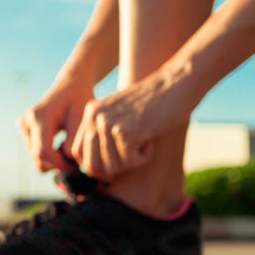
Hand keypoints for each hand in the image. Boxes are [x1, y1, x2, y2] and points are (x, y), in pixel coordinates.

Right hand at [16, 76, 94, 172]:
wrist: (71, 85)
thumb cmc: (79, 99)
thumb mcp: (81, 118)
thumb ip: (74, 141)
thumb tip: (66, 162)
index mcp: (39, 116)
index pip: (43, 151)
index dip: (59, 164)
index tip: (75, 166)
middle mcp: (26, 121)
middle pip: (37, 157)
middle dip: (57, 164)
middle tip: (76, 160)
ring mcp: (23, 126)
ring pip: (36, 158)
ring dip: (53, 160)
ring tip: (70, 149)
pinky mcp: (24, 129)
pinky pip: (35, 152)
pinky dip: (49, 155)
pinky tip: (61, 145)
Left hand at [69, 63, 198, 180]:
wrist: (177, 84)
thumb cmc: (154, 103)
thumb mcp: (121, 115)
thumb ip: (104, 135)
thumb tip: (91, 171)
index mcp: (91, 111)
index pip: (78, 152)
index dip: (95, 167)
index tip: (114, 168)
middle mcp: (94, 116)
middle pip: (93, 164)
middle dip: (115, 167)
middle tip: (133, 152)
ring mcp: (107, 123)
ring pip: (112, 166)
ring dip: (132, 161)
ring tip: (144, 139)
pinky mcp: (124, 132)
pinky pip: (130, 162)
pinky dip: (144, 157)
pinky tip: (150, 139)